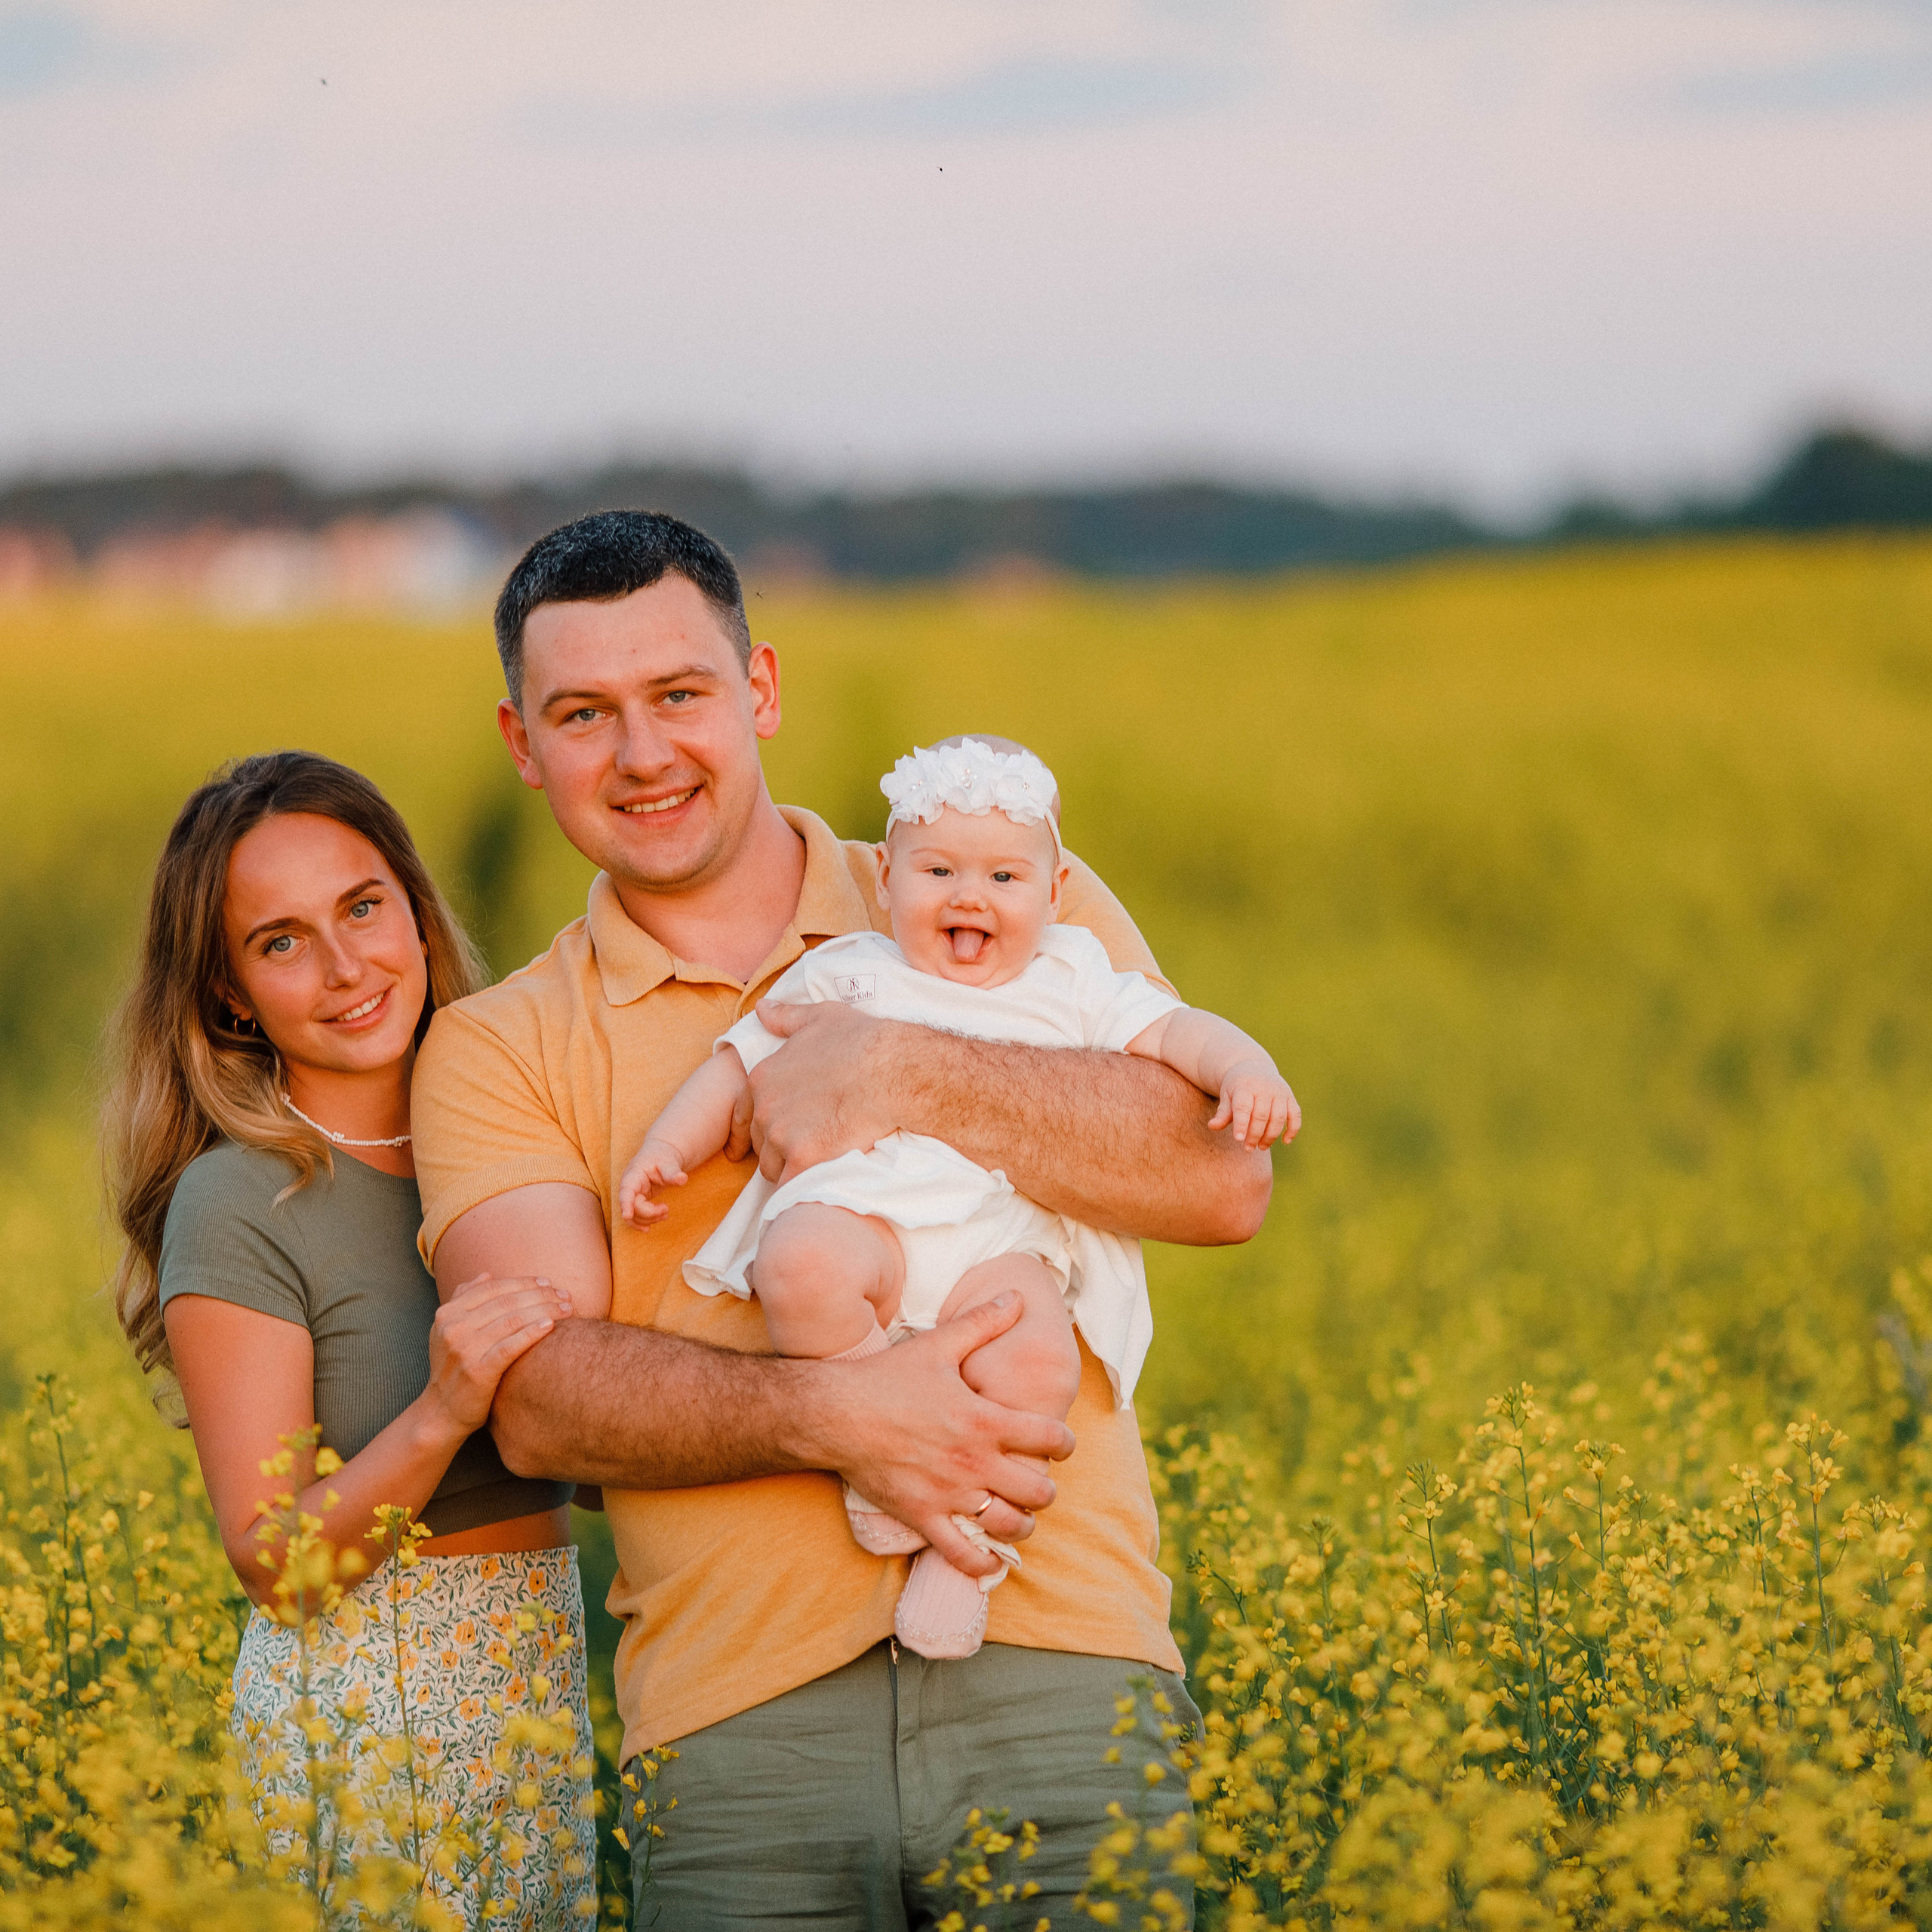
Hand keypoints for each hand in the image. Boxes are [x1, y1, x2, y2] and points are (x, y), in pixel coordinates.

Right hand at [425, 1273, 572, 1435]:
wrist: (441, 1411)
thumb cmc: (452, 1368)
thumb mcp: (447, 1330)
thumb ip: (463, 1299)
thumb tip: (486, 1275)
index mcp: (447, 1313)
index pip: (493, 1288)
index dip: (524, 1282)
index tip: (548, 1283)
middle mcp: (454, 1327)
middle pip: (507, 1302)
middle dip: (541, 1295)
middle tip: (566, 1295)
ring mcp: (465, 1349)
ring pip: (513, 1320)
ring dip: (545, 1310)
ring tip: (567, 1309)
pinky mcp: (478, 1371)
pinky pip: (511, 1346)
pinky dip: (532, 1332)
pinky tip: (550, 1325)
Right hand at [617, 1137, 688, 1226]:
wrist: (661, 1155)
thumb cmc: (663, 1157)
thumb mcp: (668, 1163)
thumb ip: (673, 1173)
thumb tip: (682, 1179)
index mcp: (633, 1175)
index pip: (626, 1191)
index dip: (625, 1203)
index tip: (626, 1215)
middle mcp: (628, 1187)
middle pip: (632, 1207)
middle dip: (649, 1213)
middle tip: (666, 1208)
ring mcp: (631, 1195)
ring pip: (633, 1215)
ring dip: (649, 1219)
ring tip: (665, 1213)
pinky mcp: (637, 1201)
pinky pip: (635, 1216)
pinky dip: (643, 1222)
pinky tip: (649, 1228)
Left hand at [739, 1001, 904, 1182]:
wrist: (892, 1069)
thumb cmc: (860, 1041)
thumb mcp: (819, 1018)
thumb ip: (785, 1017)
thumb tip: (761, 1009)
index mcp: (762, 1078)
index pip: (750, 1114)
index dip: (770, 1123)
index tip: (792, 1128)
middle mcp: (765, 1108)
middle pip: (761, 1143)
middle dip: (781, 1147)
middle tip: (814, 1144)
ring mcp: (781, 1136)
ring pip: (774, 1168)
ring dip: (792, 1169)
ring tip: (821, 1163)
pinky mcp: (803, 1159)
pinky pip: (792, 1186)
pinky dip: (805, 1186)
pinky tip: (824, 1179)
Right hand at [815, 1293, 1076, 1574]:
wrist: (835, 1414)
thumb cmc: (887, 1377)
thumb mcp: (939, 1344)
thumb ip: (983, 1323)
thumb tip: (1016, 1296)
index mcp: (985, 1420)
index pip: (1049, 1437)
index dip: (1064, 1442)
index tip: (1061, 1443)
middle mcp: (975, 1462)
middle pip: (1038, 1489)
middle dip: (1046, 1488)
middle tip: (1040, 1482)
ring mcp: (950, 1494)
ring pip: (1009, 1525)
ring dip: (1024, 1524)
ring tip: (1021, 1516)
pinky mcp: (923, 1517)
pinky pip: (962, 1555)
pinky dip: (983, 1565)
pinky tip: (991, 1562)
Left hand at [1209, 1058, 1300, 1149]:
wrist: (1254, 1067)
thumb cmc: (1237, 1087)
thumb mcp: (1226, 1095)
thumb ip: (1223, 1112)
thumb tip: (1212, 1126)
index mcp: (1245, 1086)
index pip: (1244, 1107)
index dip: (1242, 1124)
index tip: (1238, 1139)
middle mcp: (1264, 1088)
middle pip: (1261, 1116)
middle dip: (1254, 1135)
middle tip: (1247, 1148)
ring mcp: (1279, 1092)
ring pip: (1279, 1118)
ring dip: (1271, 1136)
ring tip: (1261, 1147)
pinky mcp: (1290, 1097)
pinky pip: (1295, 1115)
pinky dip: (1293, 1129)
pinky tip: (1285, 1141)